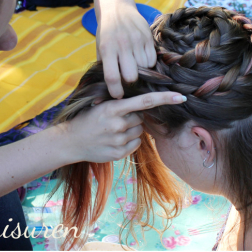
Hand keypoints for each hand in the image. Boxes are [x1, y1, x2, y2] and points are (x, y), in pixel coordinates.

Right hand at [56, 91, 186, 163]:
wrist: (70, 142)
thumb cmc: (88, 120)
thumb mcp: (101, 106)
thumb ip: (122, 105)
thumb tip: (144, 107)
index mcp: (113, 108)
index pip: (144, 101)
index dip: (164, 98)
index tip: (180, 97)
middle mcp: (117, 124)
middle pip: (141, 118)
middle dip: (133, 118)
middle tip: (116, 120)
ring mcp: (118, 140)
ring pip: (139, 132)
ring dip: (131, 130)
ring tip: (112, 131)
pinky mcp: (119, 154)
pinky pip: (135, 144)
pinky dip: (128, 142)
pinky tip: (113, 141)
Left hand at [96, 0, 156, 97]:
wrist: (117, 8)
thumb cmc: (106, 32)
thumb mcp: (100, 48)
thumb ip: (103, 67)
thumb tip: (104, 91)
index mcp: (107, 49)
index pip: (112, 77)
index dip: (115, 91)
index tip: (118, 95)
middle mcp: (122, 45)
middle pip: (131, 76)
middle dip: (130, 82)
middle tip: (127, 79)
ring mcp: (137, 41)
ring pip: (144, 69)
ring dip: (140, 72)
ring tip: (135, 67)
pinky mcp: (148, 37)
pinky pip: (152, 60)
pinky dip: (148, 64)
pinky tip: (141, 59)